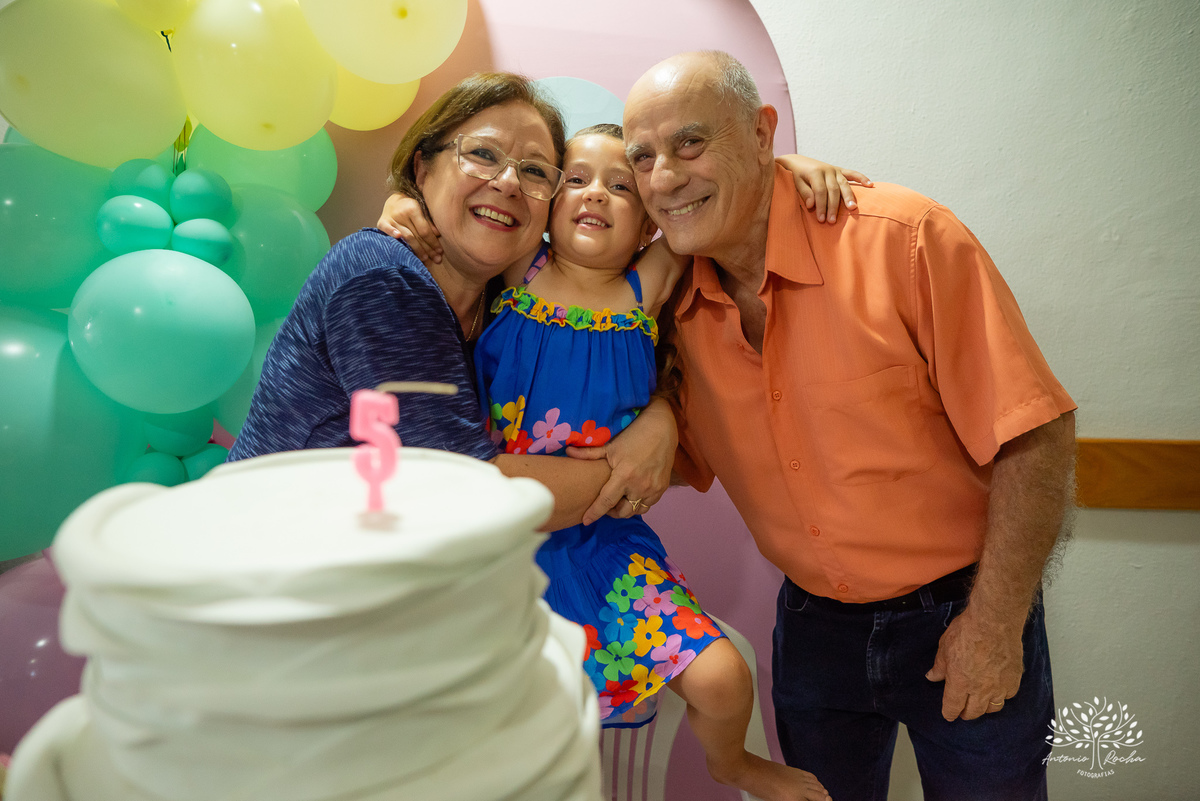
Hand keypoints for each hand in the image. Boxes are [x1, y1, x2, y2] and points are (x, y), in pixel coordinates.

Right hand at [377, 192, 442, 263]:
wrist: (394, 201)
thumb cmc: (412, 208)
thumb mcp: (422, 210)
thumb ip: (429, 222)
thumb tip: (438, 234)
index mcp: (413, 209)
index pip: (424, 230)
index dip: (433, 242)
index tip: (440, 251)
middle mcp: (401, 213)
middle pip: (416, 236)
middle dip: (427, 249)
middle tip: (436, 260)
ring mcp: (391, 218)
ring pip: (406, 237)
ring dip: (416, 250)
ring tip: (425, 259)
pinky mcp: (382, 222)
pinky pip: (387, 230)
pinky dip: (392, 233)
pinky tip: (398, 237)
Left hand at [567, 398, 676, 524]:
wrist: (661, 429)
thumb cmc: (633, 436)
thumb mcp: (610, 446)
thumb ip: (589, 454)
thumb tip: (568, 452)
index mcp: (624, 476)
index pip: (606, 502)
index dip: (595, 513)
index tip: (585, 521)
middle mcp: (639, 486)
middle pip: (622, 512)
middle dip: (611, 513)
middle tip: (605, 505)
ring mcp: (652, 489)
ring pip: (636, 511)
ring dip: (625, 509)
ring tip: (619, 501)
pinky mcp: (662, 488)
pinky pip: (648, 505)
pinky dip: (639, 504)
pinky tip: (632, 495)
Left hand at [775, 154, 871, 223]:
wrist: (797, 162)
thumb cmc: (795, 175)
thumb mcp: (795, 182)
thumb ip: (804, 192)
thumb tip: (811, 205)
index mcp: (815, 173)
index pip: (820, 192)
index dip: (821, 206)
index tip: (821, 220)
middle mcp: (827, 170)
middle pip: (833, 190)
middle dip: (833, 206)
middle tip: (832, 221)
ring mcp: (834, 170)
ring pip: (844, 184)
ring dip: (848, 196)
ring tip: (852, 208)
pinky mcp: (839, 170)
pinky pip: (852, 174)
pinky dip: (862, 178)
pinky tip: (870, 185)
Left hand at [925, 607, 1024, 720]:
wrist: (994, 622)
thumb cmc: (967, 631)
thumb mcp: (944, 647)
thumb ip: (939, 666)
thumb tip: (932, 677)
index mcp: (959, 683)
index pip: (953, 707)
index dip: (949, 713)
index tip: (948, 715)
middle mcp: (980, 690)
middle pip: (973, 712)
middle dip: (966, 713)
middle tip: (963, 711)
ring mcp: (999, 686)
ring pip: (993, 708)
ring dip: (984, 708)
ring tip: (981, 704)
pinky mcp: (1014, 679)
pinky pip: (1008, 696)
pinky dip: (1002, 696)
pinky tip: (999, 691)